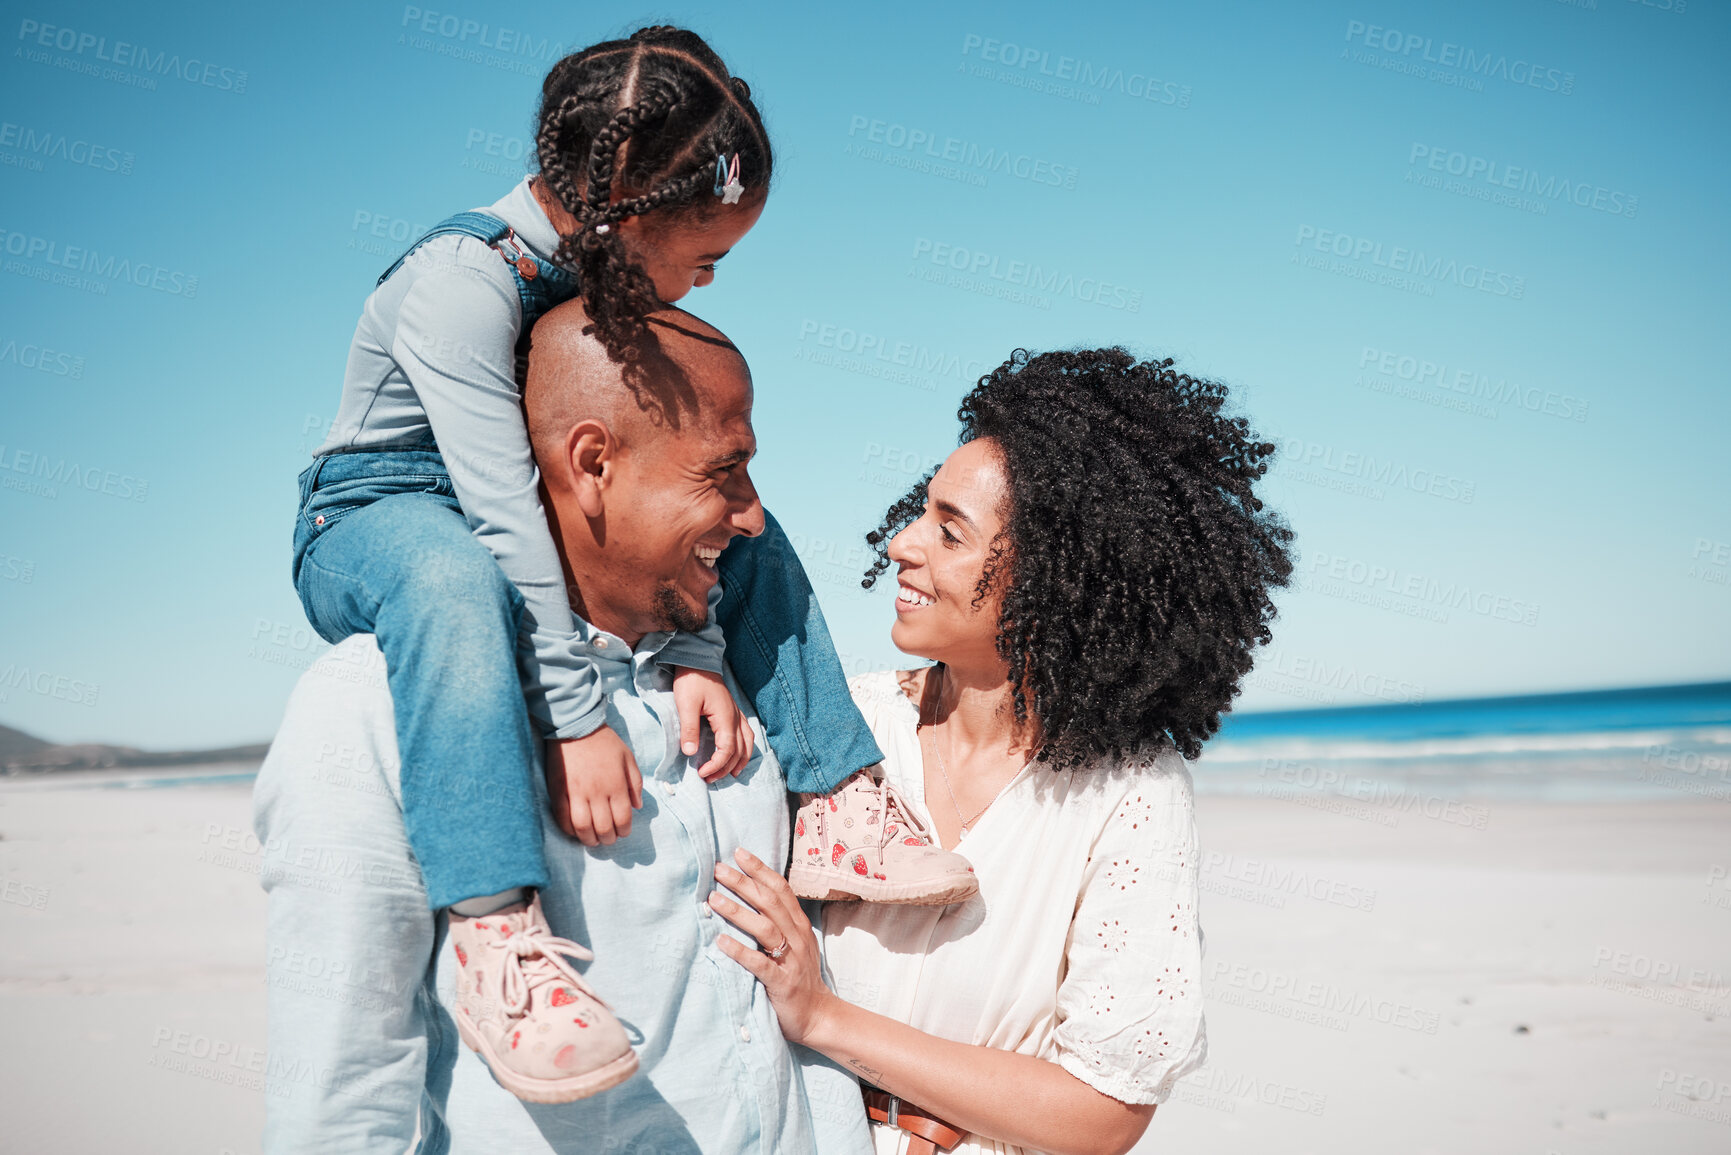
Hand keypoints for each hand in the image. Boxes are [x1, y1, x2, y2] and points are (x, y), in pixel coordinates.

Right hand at [545, 728, 641, 845]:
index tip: (623, 832)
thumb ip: (635, 784)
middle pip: (603, 827)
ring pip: (582, 827)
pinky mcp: (559, 791)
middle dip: (608, 839)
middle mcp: (597, 792)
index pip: (623, 818)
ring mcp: (576, 793)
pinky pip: (562, 818)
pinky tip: (575, 831)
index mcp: (616, 785)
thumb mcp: (628, 758)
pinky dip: (569, 829)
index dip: (624, 830)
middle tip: (608, 839)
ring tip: (592, 840)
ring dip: (589, 839)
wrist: (577, 726)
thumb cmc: (605, 742)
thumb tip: (637, 806)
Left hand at [672, 667, 754, 781]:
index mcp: (725, 718)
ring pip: (747, 743)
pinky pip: (746, 733)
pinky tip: (738, 752)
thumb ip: (689, 729)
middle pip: (739, 751)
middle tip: (709, 779)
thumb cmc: (691, 681)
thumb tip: (690, 753)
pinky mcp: (733, 711)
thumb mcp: (686, 704)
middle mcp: (735, 718)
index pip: (727, 750)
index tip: (702, 774)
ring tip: (730, 773)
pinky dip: (744, 747)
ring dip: (740, 760)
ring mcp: (736, 714)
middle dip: (726, 768)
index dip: (716, 765)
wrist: (697, 660)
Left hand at [710, 849, 836, 1046]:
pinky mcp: (782, 983)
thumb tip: (751, 898)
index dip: (760, 870)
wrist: (817, 1016)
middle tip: (718, 869)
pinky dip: (740, 952)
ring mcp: (791, 960)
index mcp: (800, 925)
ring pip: (765, 928)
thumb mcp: (795, 944)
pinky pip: (759, 964)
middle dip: (743, 883)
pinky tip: (721, 942)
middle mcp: (798, 938)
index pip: (780, 889)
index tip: (738, 853)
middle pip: (770, 903)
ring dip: (738, 912)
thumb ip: (778, 922)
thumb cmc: (799, 977)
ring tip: (713, 899)